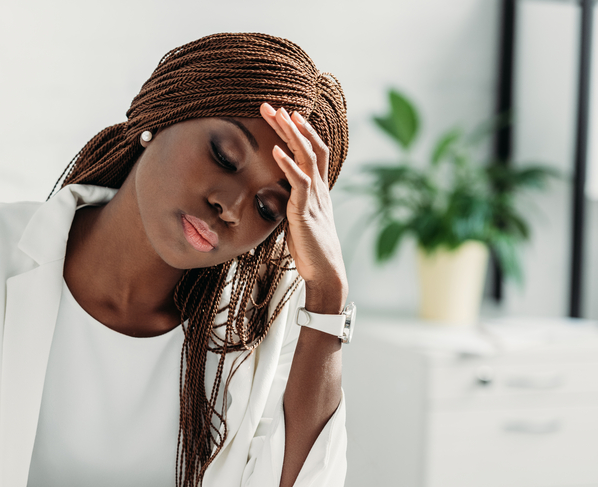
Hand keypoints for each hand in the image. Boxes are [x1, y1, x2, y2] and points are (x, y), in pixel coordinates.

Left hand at [260, 102, 347, 310]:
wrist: (324, 272)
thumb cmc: (309, 249)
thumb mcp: (298, 219)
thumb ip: (291, 202)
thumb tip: (276, 194)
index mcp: (319, 189)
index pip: (314, 151)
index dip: (301, 131)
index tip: (285, 113)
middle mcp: (320, 188)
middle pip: (311, 146)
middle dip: (291, 124)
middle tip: (273, 104)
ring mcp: (315, 198)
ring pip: (308, 157)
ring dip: (292, 134)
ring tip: (278, 115)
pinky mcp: (306, 211)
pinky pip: (299, 182)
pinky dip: (287, 165)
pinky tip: (275, 150)